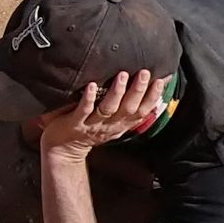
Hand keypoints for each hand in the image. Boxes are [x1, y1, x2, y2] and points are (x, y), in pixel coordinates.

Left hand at [38, 70, 168, 160]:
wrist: (63, 149)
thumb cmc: (90, 128)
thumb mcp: (114, 122)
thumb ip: (128, 108)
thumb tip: (145, 90)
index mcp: (121, 124)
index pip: (142, 111)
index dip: (152, 98)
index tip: (160, 81)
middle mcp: (109, 125)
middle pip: (128, 109)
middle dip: (138, 91)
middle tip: (144, 73)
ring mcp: (92, 125)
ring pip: (108, 109)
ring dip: (116, 93)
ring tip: (122, 75)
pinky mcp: (74, 123)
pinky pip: (83, 111)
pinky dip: (88, 98)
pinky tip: (91, 85)